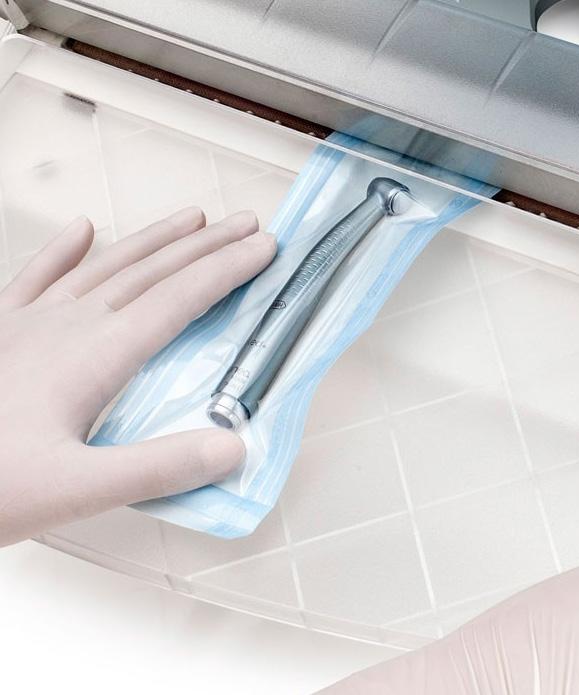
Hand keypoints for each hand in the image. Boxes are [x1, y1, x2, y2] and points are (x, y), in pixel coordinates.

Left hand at [0, 209, 275, 545]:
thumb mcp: (76, 490)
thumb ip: (157, 467)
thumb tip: (230, 447)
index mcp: (92, 356)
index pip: (178, 300)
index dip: (227, 270)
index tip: (264, 249)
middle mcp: (65, 327)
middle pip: (151, 272)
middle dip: (206, 246)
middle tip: (246, 225)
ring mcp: (28, 323)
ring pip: (105, 266)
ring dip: (154, 240)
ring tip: (192, 218)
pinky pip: (35, 278)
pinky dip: (62, 252)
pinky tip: (79, 230)